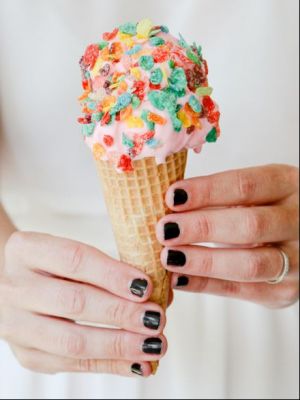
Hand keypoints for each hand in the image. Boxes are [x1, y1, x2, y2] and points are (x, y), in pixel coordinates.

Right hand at [0, 232, 166, 375]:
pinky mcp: (28, 354)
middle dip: (121, 313)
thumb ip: (110, 267)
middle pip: (74, 302)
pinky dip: (110, 365)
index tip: (146, 286)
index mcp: (26, 250)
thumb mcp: (71, 252)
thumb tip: (162, 289)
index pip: (73, 259)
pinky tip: (137, 363)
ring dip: (119, 345)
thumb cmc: (55, 267)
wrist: (19, 287)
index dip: (112, 274)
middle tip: (156, 317)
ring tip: (153, 344)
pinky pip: (73, 365)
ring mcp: (16, 325)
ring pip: (72, 341)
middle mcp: (15, 287)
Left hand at [156, 165, 298, 307]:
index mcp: (287, 186)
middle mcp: (299, 222)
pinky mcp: (285, 291)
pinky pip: (241, 291)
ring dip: (202, 261)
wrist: (298, 240)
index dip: (206, 191)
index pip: (246, 185)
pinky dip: (205, 285)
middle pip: (250, 225)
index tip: (172, 196)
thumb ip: (218, 196)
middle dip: (202, 227)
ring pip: (250, 264)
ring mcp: (297, 260)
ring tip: (168, 256)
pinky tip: (178, 278)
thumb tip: (168, 204)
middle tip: (166, 229)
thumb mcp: (253, 193)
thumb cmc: (263, 210)